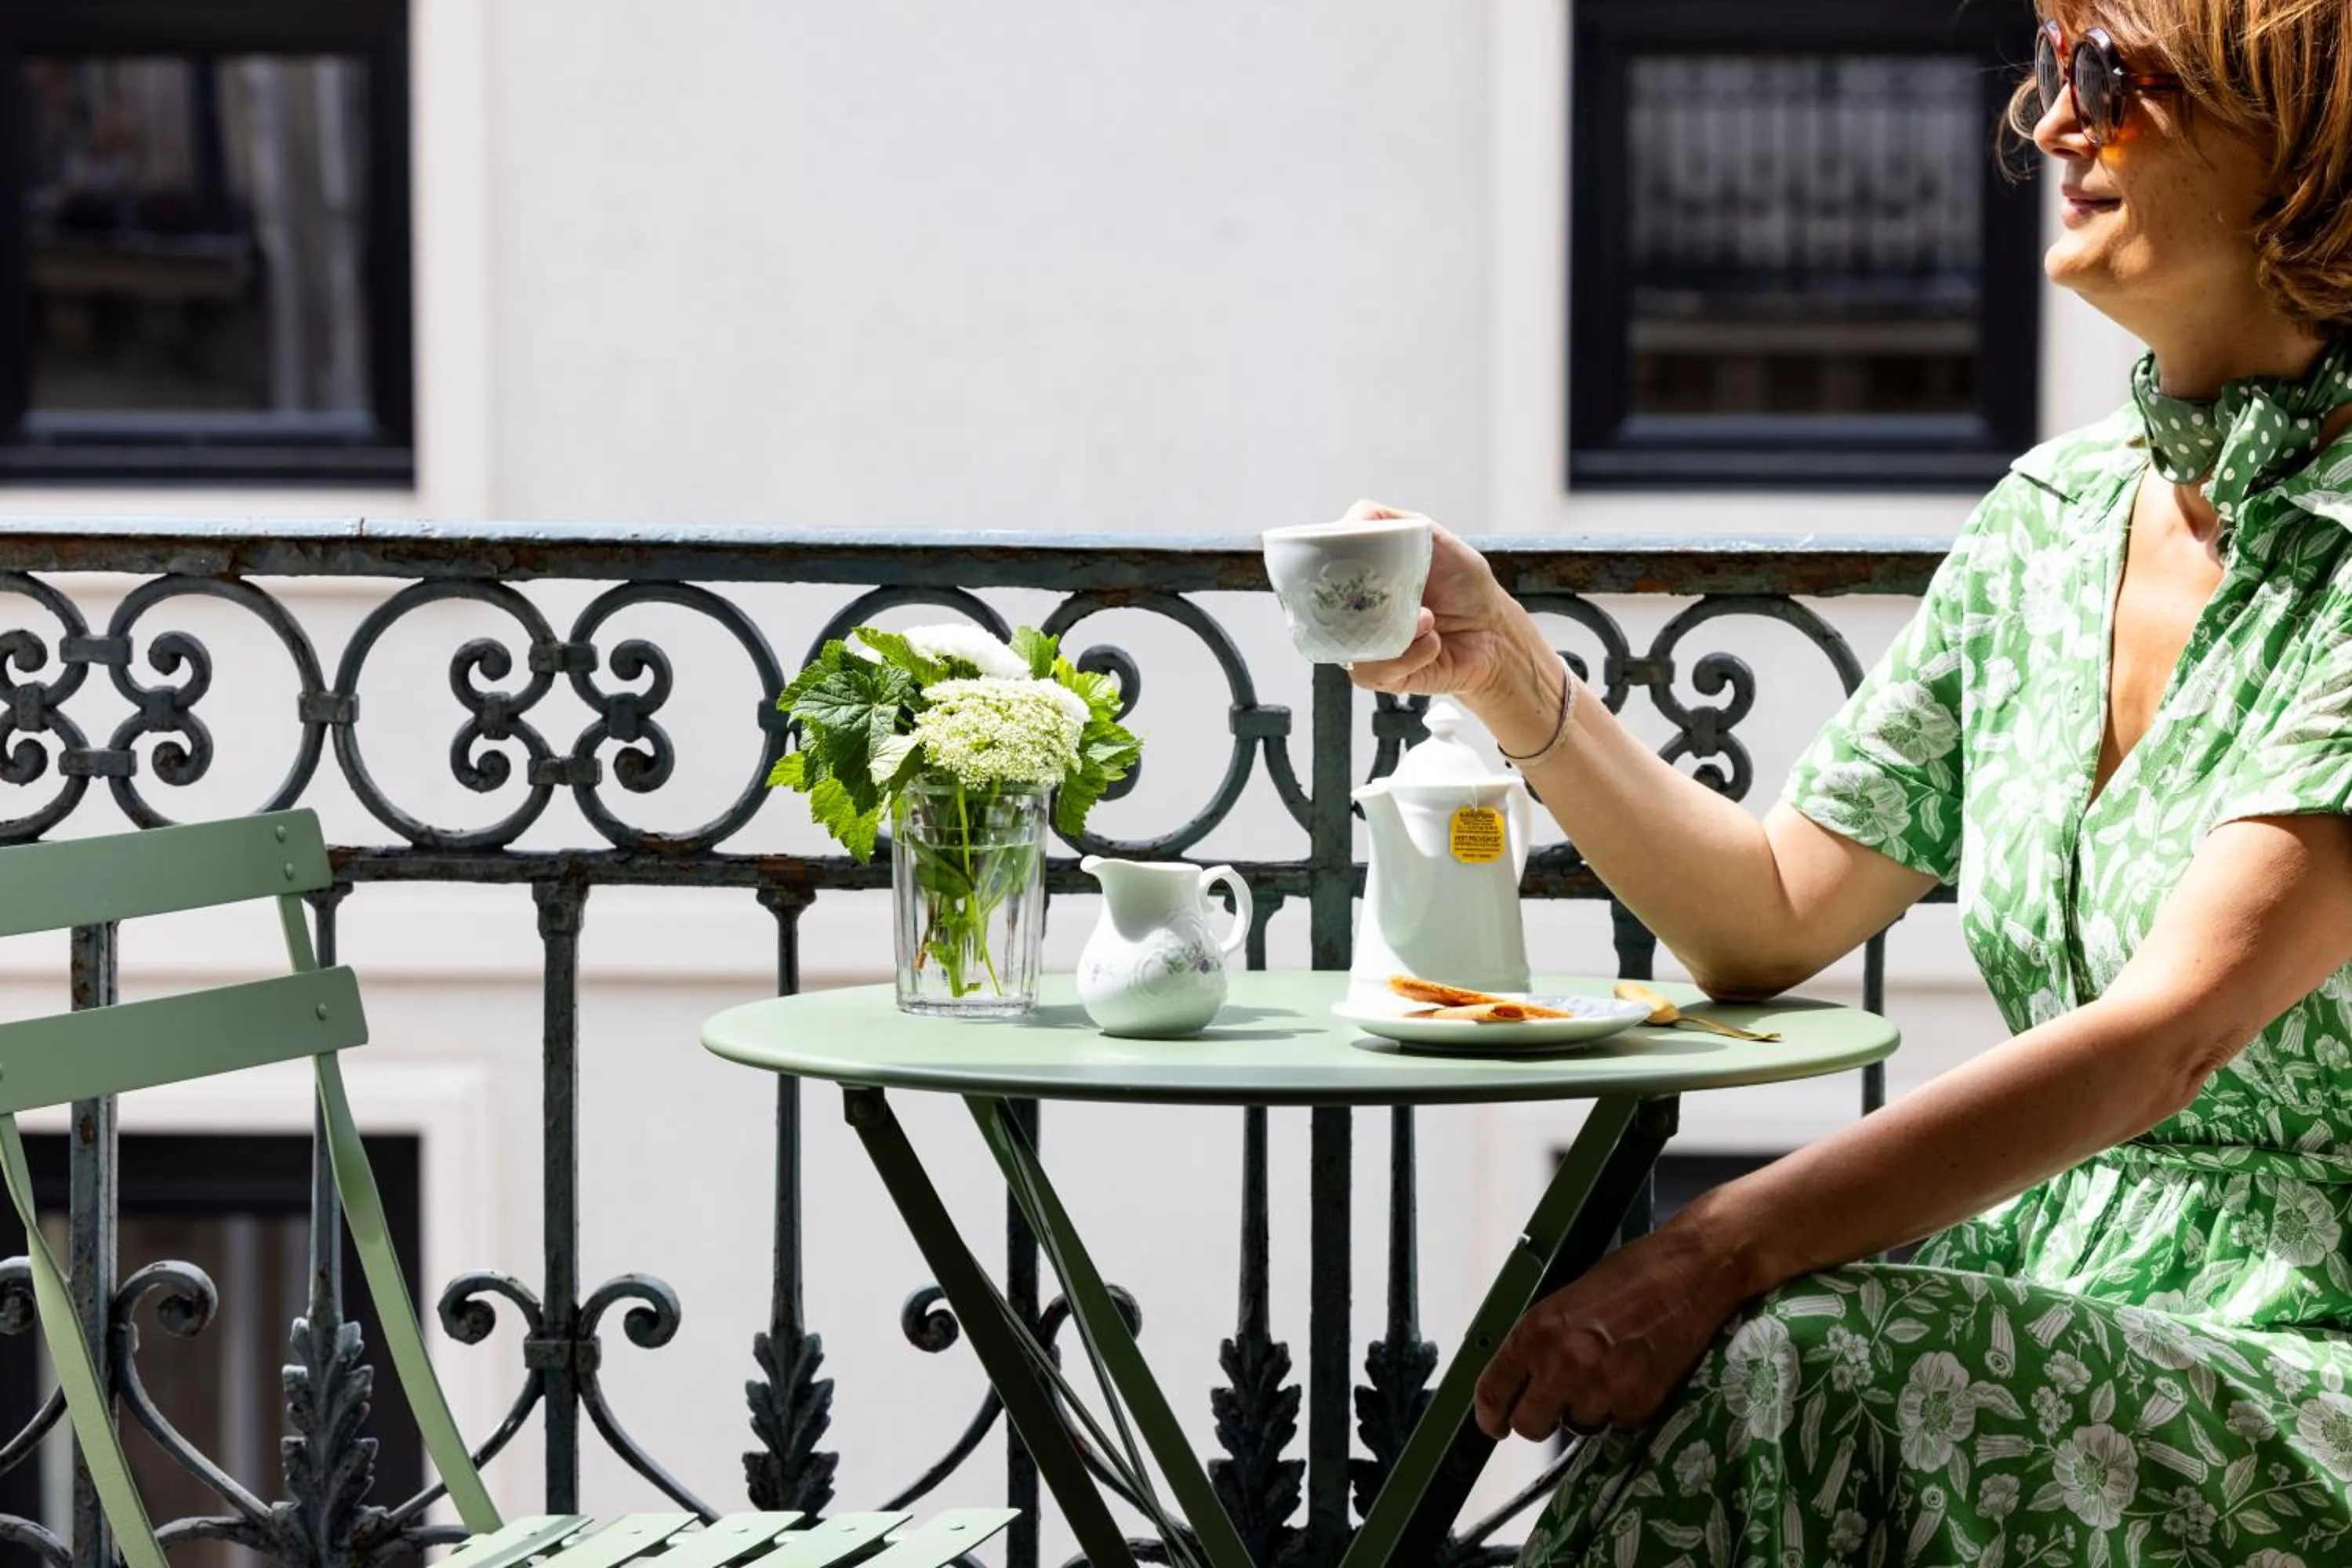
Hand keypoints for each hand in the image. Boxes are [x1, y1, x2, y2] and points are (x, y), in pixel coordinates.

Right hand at [1336, 502, 1551, 728]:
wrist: (1494, 631)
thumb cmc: (1463, 585)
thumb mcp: (1427, 536)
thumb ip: (1387, 520)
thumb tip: (1349, 521)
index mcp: (1358, 579)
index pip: (1317, 575)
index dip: (1322, 570)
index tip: (1347, 563)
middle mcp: (1355, 614)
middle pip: (1323, 612)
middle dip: (1361, 601)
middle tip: (1395, 594)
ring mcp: (1366, 646)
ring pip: (1350, 643)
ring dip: (1397, 629)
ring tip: (1428, 619)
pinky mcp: (1382, 677)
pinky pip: (1374, 671)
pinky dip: (1411, 654)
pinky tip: (1433, 643)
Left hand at [1474, 1221, 1746, 1440]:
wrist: (1689, 1274)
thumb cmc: (1632, 1276)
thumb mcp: (1565, 1299)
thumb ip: (1539, 1341)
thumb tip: (1519, 1377)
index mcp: (1537, 1331)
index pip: (1493, 1391)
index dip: (1489, 1414)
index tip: (1494, 1423)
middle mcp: (1562, 1364)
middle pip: (1529, 1425)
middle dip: (1539, 1417)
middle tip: (1555, 1402)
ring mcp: (1601, 1388)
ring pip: (1577, 1426)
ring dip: (1586, 1408)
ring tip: (1609, 1370)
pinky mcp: (1637, 1405)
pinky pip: (1616, 1424)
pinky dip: (1622, 1408)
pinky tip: (1633, 1374)